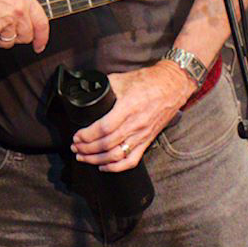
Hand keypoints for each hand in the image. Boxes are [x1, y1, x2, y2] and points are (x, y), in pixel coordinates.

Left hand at [71, 60, 193, 172]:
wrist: (173, 86)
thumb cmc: (149, 81)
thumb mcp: (122, 79)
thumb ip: (104, 87)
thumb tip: (87, 92)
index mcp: (129, 107)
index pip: (104, 128)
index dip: (87, 135)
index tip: (77, 136)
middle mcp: (136, 124)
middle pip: (107, 144)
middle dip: (87, 148)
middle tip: (75, 147)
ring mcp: (142, 135)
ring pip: (116, 155)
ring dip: (97, 159)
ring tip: (84, 157)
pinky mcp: (147, 141)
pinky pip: (132, 160)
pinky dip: (116, 167)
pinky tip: (104, 167)